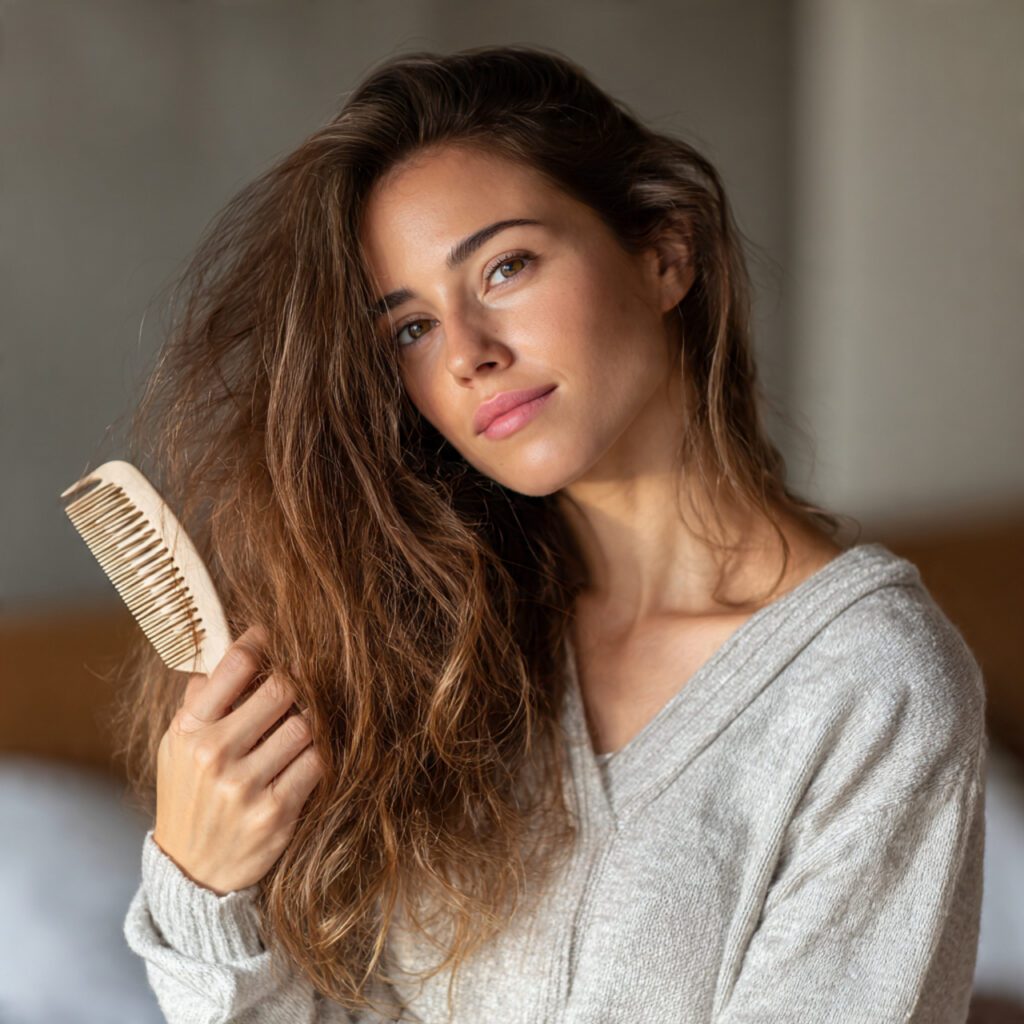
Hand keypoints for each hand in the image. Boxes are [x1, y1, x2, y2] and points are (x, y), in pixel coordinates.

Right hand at [152, 624, 324, 895]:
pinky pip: (317, 763)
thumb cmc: (189, 796)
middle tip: (297, 687)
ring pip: (305, 726)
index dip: (261, 642)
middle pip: (281, 690)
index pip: (234, 665)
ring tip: (298, 726)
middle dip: (295, 685)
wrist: (192, 873)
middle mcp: (215, 755)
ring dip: (309, 723)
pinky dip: (318, 756)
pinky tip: (306, 757)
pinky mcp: (277, 813)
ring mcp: (246, 786)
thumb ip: (200, 700)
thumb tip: (225, 649)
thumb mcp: (177, 747)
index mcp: (190, 731)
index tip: (271, 636)